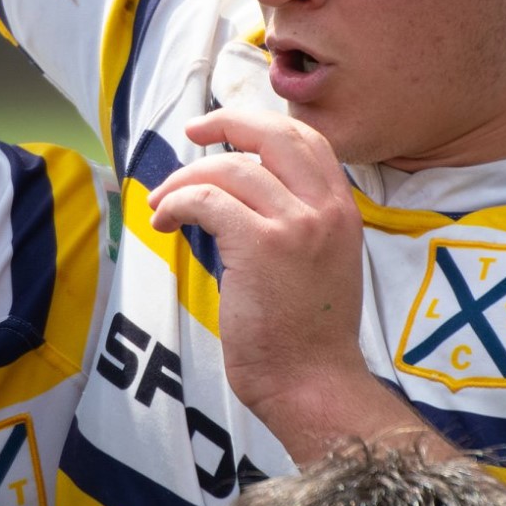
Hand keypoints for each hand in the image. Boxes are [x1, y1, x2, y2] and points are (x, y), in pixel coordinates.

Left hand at [147, 108, 367, 412]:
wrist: (312, 383)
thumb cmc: (307, 335)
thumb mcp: (323, 262)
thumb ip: (298, 221)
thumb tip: (242, 191)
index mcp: (343, 210)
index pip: (307, 140)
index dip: (260, 124)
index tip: (224, 129)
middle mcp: (326, 209)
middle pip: (273, 135)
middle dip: (226, 122)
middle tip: (192, 132)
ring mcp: (296, 226)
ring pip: (230, 168)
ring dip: (185, 180)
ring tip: (162, 204)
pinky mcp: (261, 246)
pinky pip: (208, 200)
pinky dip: (178, 203)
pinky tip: (166, 222)